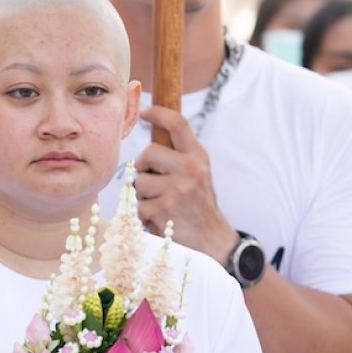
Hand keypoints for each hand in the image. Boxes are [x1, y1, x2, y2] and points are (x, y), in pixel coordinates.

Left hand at [135, 106, 236, 260]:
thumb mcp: (198, 174)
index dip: (158, 113)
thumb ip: (179, 157)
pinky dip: (144, 215)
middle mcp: (191, 168)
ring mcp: (178, 188)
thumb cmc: (197, 205)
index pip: (178, 124)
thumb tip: (150, 139)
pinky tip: (160, 218)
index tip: (144, 112)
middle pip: (148, 152)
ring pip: (140, 182)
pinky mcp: (165, 208)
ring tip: (161, 204)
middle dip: (143, 167)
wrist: (212, 240)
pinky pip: (139, 205)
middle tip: (154, 181)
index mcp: (198, 156)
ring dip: (144, 196)